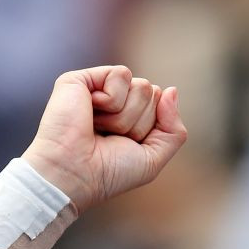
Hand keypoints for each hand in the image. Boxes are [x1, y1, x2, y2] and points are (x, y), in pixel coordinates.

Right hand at [22, 65, 186, 215]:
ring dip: (124, 116)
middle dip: (138, 123)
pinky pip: (121, 74)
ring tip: (99, 128)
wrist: (75, 173)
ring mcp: (99, 88)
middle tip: (111, 138)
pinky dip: (112, 100)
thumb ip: (173, 130)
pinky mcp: (84, 78)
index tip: (126, 146)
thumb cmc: (108, 173)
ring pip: (140, 85)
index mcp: (130, 117)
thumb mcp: (153, 159)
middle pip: (151, 93)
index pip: (161, 104)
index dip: (149, 129)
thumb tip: (172, 90)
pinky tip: (91, 112)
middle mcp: (116, 101)